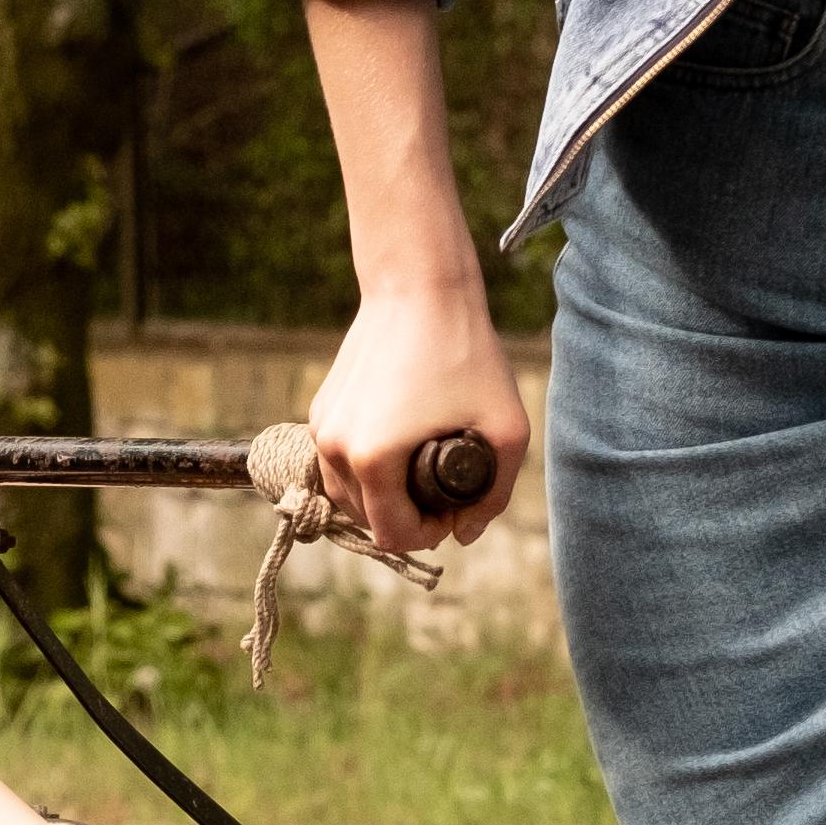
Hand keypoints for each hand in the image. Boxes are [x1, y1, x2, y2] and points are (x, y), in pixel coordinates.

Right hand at [312, 281, 527, 554]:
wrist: (417, 287)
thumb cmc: (467, 354)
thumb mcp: (506, 430)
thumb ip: (494, 495)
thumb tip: (465, 533)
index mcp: (374, 460)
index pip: (393, 536)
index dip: (429, 535)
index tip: (455, 510)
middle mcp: (335, 449)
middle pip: (366, 521)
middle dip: (407, 517)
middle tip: (446, 490)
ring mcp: (321, 428)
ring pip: (346, 495)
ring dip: (383, 496)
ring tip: (422, 468)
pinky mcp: (320, 410)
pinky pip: (338, 462)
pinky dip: (366, 468)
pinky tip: (401, 445)